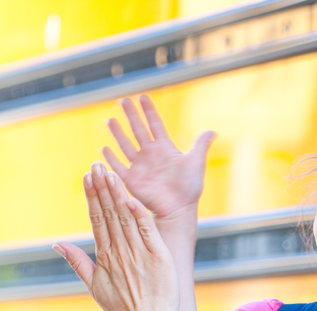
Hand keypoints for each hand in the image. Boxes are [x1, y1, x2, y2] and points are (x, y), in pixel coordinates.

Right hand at [57, 162, 177, 310]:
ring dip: (117, 194)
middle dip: (101, 188)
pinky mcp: (158, 257)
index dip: (92, 196)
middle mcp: (120, 253)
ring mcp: (139, 254)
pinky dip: (139, 214)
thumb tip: (57, 244)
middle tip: (96, 165)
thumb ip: (77, 263)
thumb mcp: (95, 288)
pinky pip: (147, 231)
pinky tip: (131, 197)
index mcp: (105, 257)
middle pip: (109, 214)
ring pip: (126, 218)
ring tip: (110, 173)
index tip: (87, 177)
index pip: (96, 219)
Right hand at [104, 94, 215, 220]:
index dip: (149, 110)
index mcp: (164, 148)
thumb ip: (201, 144)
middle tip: (123, 100)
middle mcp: (150, 154)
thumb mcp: (196, 162)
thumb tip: (213, 131)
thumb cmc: (189, 188)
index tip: (142, 96)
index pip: (155, 124)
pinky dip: (111, 159)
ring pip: (125, 145)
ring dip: (117, 133)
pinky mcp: (132, 180)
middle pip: (138, 130)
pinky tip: (103, 148)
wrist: (179, 209)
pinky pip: (119, 167)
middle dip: (131, 115)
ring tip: (109, 120)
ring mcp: (139, 166)